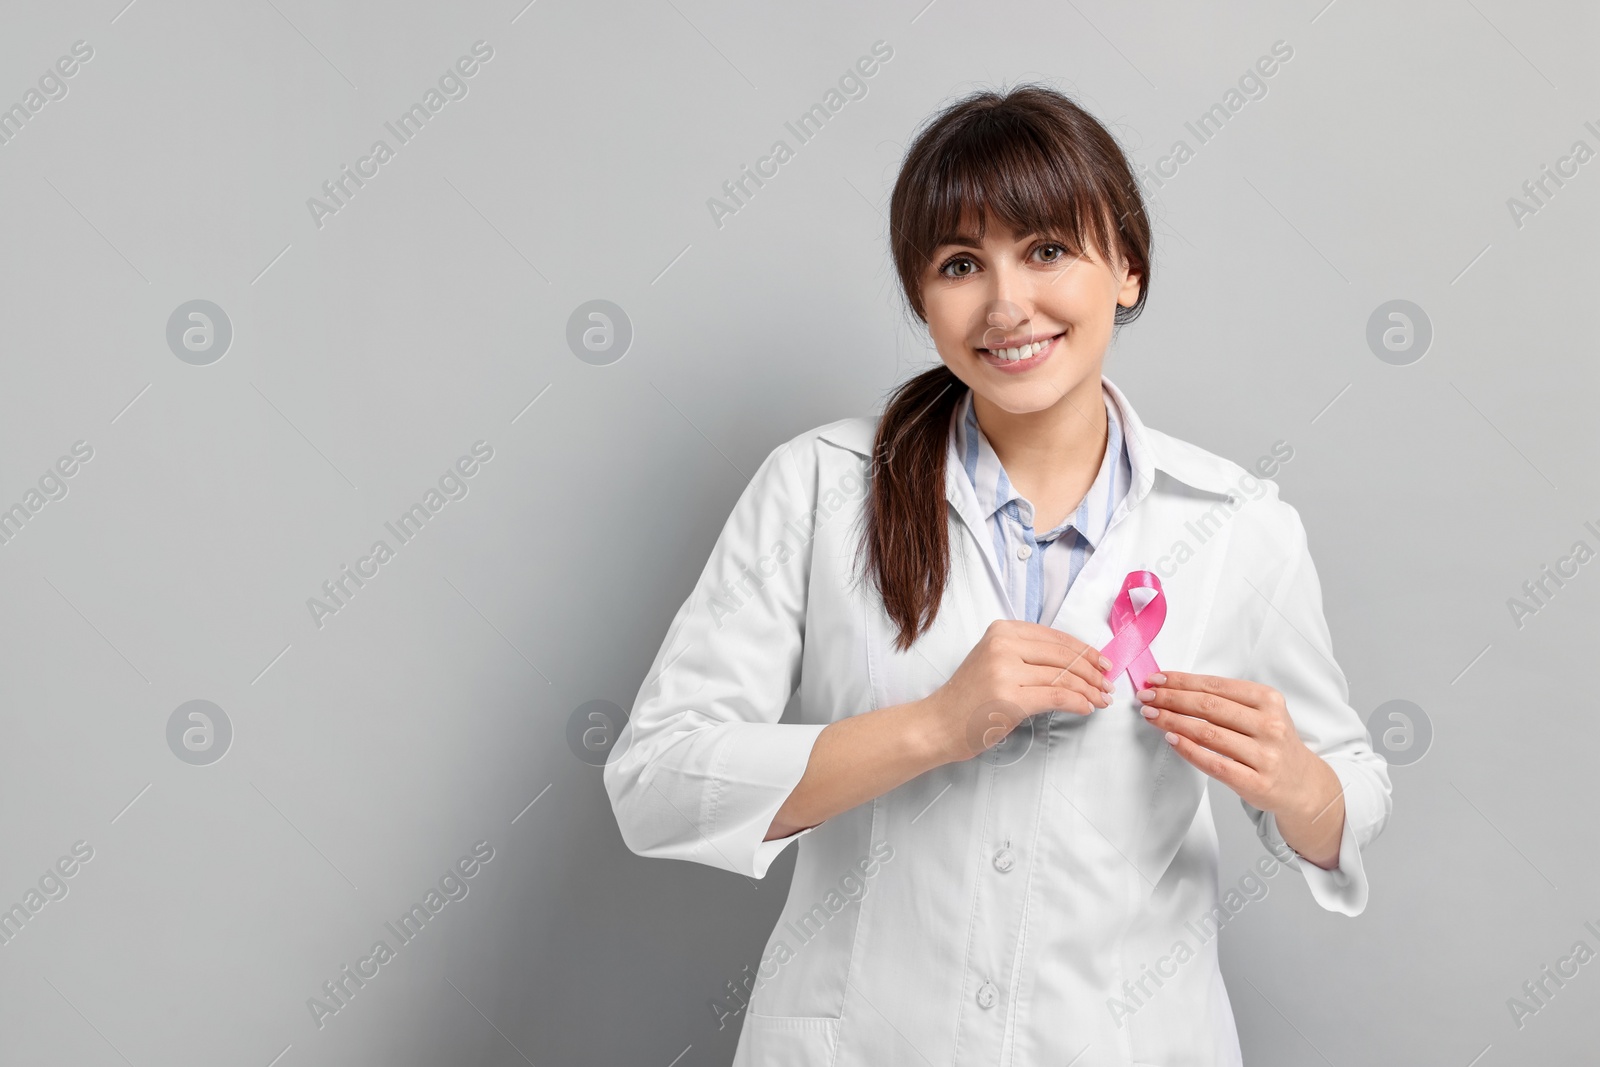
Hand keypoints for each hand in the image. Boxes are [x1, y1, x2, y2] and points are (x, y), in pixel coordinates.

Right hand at [922, 620, 1114, 764]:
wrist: (939, 723)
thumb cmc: (968, 698)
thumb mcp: (994, 661)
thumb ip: (1027, 654)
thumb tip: (1075, 661)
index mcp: (1002, 630)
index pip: (1056, 637)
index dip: (1085, 651)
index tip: (1102, 663)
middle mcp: (1003, 645)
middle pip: (1063, 656)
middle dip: (1092, 672)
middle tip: (1108, 685)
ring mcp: (1006, 670)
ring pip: (1063, 677)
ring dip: (1089, 690)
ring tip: (1101, 700)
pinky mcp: (1011, 697)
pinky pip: (1057, 697)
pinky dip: (1077, 703)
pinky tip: (1086, 708)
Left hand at [1133, 670, 1343, 864]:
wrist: (1302, 785)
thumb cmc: (1272, 743)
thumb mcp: (1261, 712)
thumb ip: (1226, 699)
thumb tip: (1175, 687)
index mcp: (1269, 700)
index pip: (1216, 685)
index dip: (1181, 681)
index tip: (1156, 680)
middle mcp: (1269, 725)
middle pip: (1209, 707)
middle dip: (1171, 699)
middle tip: (1146, 697)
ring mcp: (1265, 755)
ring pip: (1208, 734)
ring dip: (1173, 722)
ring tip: (1151, 715)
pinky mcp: (1257, 782)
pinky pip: (1214, 763)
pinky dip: (1188, 750)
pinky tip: (1170, 739)